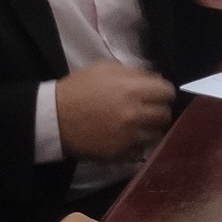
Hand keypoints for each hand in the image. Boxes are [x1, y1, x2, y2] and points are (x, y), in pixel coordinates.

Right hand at [54, 63, 174, 161]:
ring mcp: (130, 136)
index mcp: (132, 89)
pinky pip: (142, 149)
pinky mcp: (121, 153)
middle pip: (165, 114)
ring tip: (139, 124)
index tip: (156, 93)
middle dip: (158, 109)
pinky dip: (138, 144)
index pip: (167, 91)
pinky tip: (128, 138)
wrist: (54, 119)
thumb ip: (132, 72)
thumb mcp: (103, 69)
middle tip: (148, 109)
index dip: (162, 91)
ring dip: (151, 128)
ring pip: (158, 133)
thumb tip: (154, 79)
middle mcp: (135, 114)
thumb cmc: (77, 89)